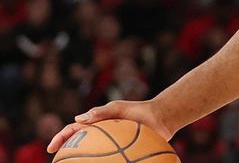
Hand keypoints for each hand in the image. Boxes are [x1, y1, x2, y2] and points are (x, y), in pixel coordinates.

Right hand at [47, 99, 171, 153]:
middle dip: (66, 154)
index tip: (51, 148)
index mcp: (96, 124)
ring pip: (92, 156)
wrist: (160, 118)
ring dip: (83, 160)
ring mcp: (110, 147)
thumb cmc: (138, 110)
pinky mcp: (120, 155)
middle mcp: (100, 136)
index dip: (61, 138)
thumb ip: (101, 112)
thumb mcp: (118, 108)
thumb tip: (77, 119)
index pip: (74, 130)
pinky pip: (109, 162)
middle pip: (79, 146)